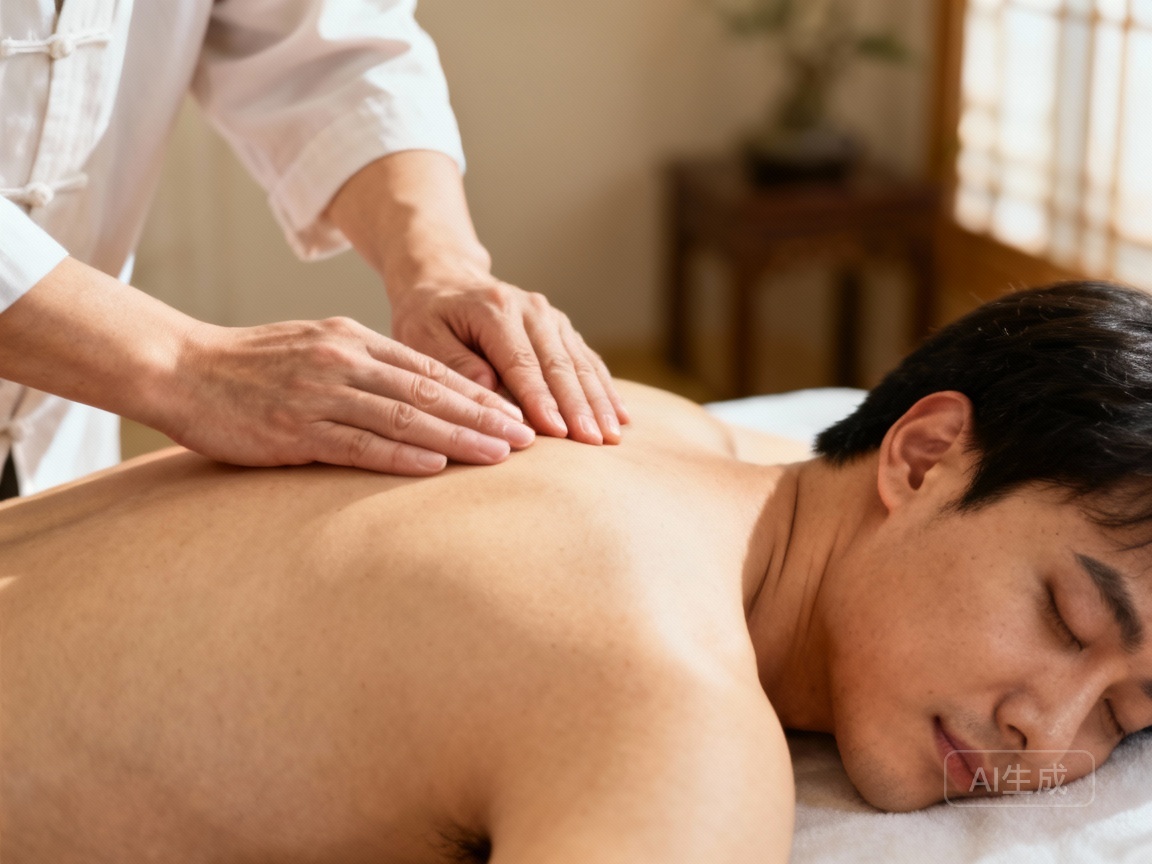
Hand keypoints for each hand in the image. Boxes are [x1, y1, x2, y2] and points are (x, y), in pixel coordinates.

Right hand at [159, 316, 535, 475]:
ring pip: (404, 417)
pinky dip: (401, 454)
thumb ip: (364, 365)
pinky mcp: (295, 430)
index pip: (430, 368)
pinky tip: (436, 465)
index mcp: (353, 340)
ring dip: (457, 437)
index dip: (477, 392)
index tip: (515, 411)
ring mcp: (320, 395)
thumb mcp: (315, 348)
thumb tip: (415, 390)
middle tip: (527, 438)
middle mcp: (344, 362)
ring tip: (499, 454)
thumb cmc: (252, 365)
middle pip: (429, 391)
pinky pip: (358, 444)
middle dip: (483, 416)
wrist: (181, 368)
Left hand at [389, 276, 629, 444]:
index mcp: (494, 310)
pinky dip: (605, 388)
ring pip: (580, 364)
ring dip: (599, 401)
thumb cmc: (428, 317)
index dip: (541, 399)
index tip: (556, 432)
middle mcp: (530, 309)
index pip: (522, 363)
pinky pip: (588, 361)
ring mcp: (551, 317)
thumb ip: (454, 363)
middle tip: (594, 441)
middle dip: (579, 406)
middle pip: (560, 365)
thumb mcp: (422, 336)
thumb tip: (490, 388)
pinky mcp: (562, 329)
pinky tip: (620, 415)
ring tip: (612, 435)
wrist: (446, 280)